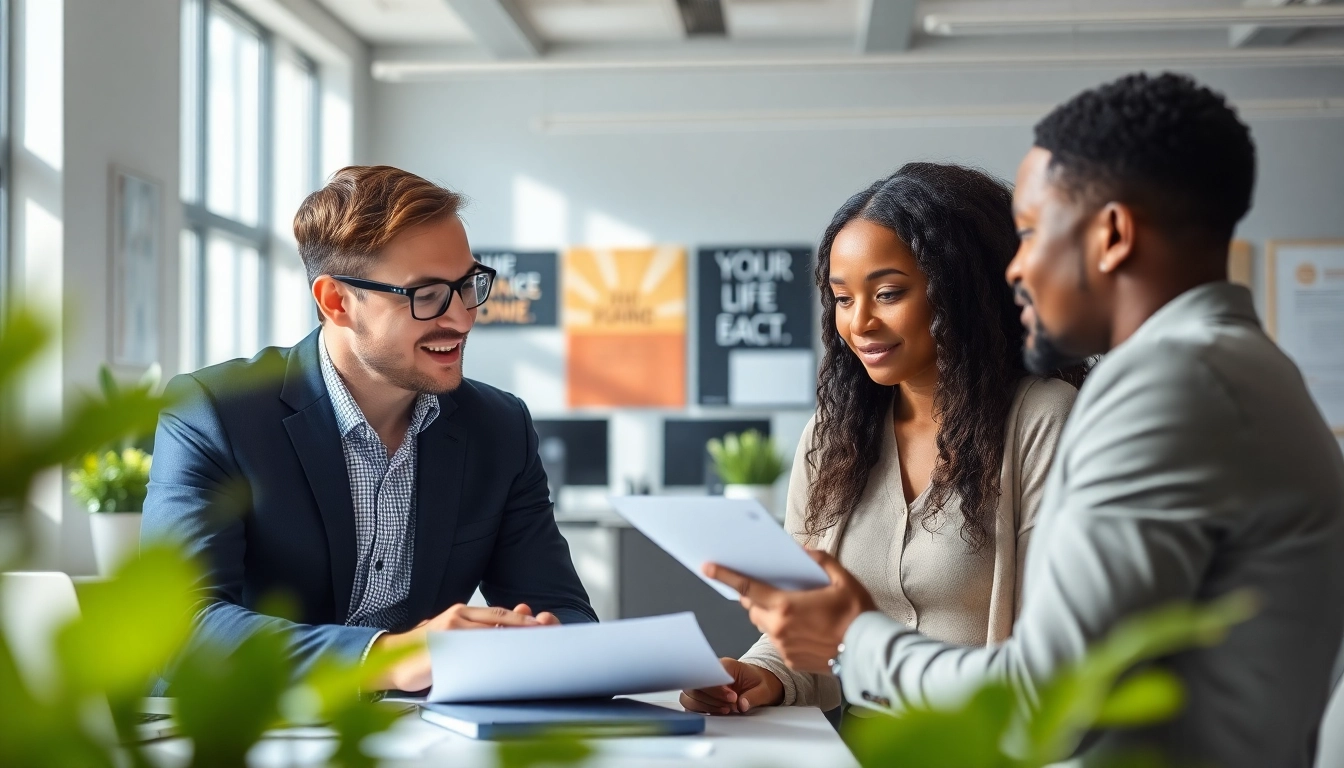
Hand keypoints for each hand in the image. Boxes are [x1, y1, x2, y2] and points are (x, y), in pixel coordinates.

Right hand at [368, 603, 557, 690]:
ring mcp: (449, 630)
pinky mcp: (441, 646)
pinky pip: (471, 651)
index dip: (522, 621)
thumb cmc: (427, 650)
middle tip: (546, 634)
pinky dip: (489, 655)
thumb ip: (477, 632)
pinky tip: (502, 661)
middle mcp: (458, 617)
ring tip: (532, 647)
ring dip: (511, 640)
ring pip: (488, 634)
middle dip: (524, 628)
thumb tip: (504, 629)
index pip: (500, 615)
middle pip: (500, 620)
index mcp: (463, 613)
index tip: (544, 626)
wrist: (391, 658)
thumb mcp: (454, 636)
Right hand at [680, 658, 784, 714]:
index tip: (732, 698)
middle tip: (731, 705)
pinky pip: (690, 704)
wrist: (760, 684)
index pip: (706, 673)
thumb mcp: (765, 690)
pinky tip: (718, 711)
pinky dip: (701, 710)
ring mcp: (704, 685)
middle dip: (710, 700)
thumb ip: (754, 697)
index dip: (715, 689)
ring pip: (688, 696)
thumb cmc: (761, 683)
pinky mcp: (702, 696)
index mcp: (725, 666)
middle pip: (693, 685)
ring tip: (726, 709)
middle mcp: (710, 673)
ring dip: (704, 706)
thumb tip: (742, 704)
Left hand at [704, 550, 875, 674]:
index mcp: (787, 606)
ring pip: (763, 625)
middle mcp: (779, 628)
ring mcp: (784, 647)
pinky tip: (803, 625)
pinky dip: (783, 630)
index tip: (708, 567)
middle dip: (754, 595)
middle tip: (767, 586)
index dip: (726, 576)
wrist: (870, 651)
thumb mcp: (842, 578)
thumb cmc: (858, 614)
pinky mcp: (791, 661)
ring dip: (769, 613)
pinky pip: (777, 640)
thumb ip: (819, 561)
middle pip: (752, 607)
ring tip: (790, 605)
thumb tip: (802, 552)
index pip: (747, 587)